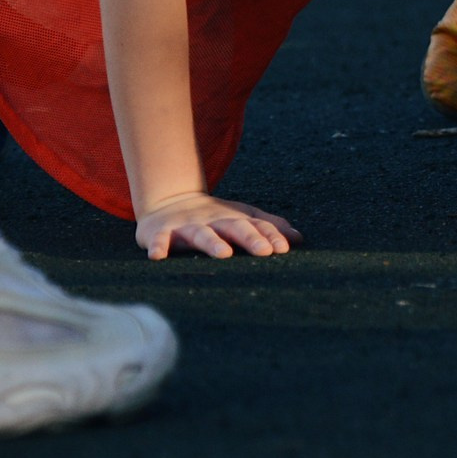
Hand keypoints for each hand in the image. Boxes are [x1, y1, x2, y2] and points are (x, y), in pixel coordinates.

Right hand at [136, 192, 300, 259]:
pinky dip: (158, 246)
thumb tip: (298, 238)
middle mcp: (213, 221)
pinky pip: (159, 240)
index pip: (257, 226)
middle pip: (234, 227)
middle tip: (265, 252)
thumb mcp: (241, 217)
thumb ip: (268, 227)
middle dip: (250, 238)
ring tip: (224, 254)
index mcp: (234, 219)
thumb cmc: (214, 217)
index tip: (285, 249)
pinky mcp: (160, 232)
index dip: (271, 235)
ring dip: (212, 243)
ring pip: (200, 234)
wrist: (169, 201)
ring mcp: (187, 226)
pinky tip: (158, 256)